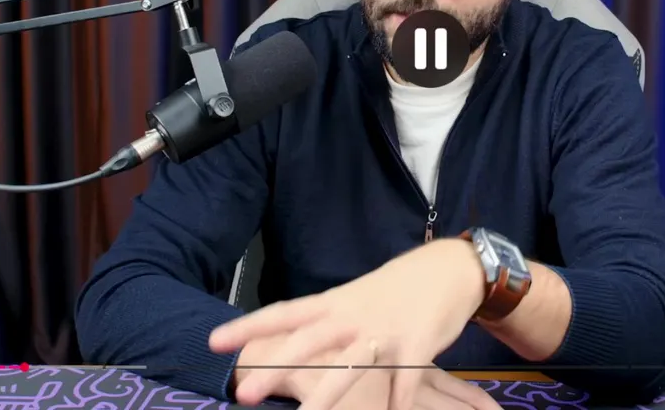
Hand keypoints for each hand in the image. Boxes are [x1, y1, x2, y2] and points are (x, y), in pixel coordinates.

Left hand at [209, 239, 485, 409]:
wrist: (450, 268)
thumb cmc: (397, 287)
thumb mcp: (356, 298)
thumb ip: (327, 322)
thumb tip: (292, 341)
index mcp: (335, 302)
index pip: (283, 313)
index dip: (248, 327)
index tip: (214, 343)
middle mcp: (353, 315)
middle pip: (308, 343)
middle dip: (276, 369)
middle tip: (244, 392)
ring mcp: (384, 330)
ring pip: (350, 366)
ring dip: (327, 395)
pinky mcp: (416, 344)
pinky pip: (404, 381)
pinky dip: (397, 403)